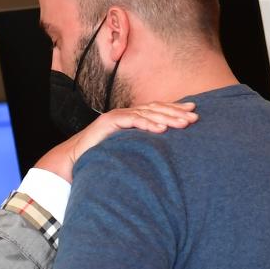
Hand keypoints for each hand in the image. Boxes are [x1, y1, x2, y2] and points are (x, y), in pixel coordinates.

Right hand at [35, 102, 197, 181]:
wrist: (74, 159)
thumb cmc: (101, 156)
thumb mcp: (128, 150)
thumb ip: (143, 146)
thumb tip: (165, 154)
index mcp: (132, 117)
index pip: (157, 110)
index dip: (175, 109)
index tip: (194, 111)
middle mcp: (126, 113)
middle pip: (156, 109)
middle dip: (176, 112)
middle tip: (195, 118)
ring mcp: (117, 116)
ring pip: (146, 114)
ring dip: (166, 118)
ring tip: (183, 124)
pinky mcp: (109, 122)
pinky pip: (131, 121)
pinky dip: (147, 124)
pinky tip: (160, 129)